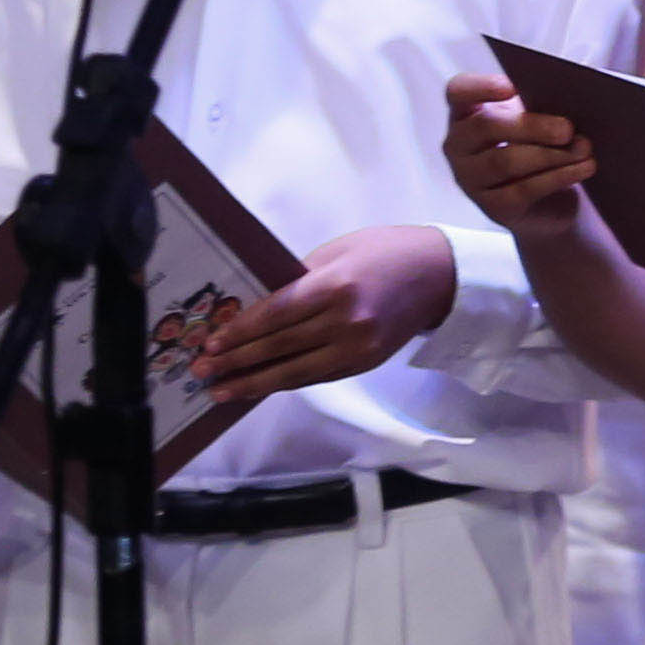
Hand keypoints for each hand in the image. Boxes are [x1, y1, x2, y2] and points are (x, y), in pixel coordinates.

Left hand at [198, 225, 458, 404]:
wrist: (441, 274)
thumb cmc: (385, 252)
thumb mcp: (337, 253)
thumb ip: (299, 282)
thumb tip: (253, 310)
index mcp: (337, 286)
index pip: (275, 315)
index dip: (239, 334)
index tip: (210, 345)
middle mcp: (348, 321)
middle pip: (279, 347)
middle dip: (236, 362)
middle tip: (203, 372)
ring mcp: (359, 347)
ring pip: (296, 372)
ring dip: (254, 383)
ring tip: (221, 392)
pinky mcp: (367, 363)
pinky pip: (317, 376)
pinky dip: (286, 382)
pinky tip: (261, 385)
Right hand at [441, 73, 594, 238]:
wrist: (551, 201)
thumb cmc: (542, 144)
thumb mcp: (538, 119)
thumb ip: (542, 104)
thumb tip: (569, 97)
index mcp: (466, 112)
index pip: (459, 91)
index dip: (481, 86)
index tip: (513, 87)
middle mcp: (459, 145)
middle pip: (486, 126)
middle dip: (531, 125)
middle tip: (567, 128)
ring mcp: (470, 178)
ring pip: (505, 161)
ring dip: (551, 154)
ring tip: (584, 149)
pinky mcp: (493, 207)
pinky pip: (524, 189)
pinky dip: (559, 176)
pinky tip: (584, 168)